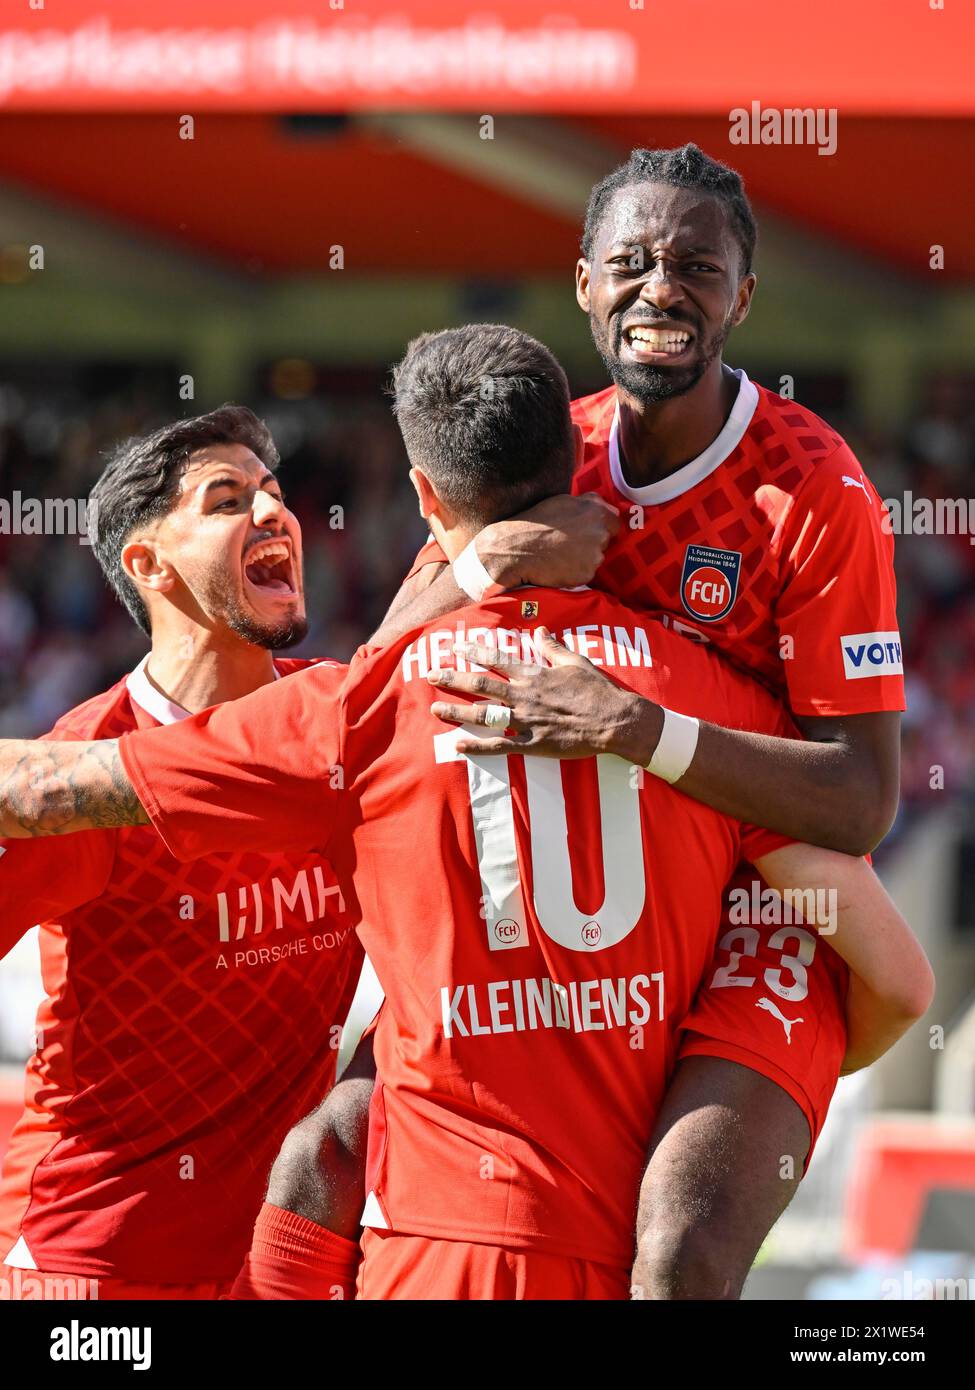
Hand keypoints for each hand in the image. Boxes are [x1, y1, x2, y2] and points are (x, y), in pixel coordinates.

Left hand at [429, 627, 661, 761]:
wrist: (615, 721)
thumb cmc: (598, 690)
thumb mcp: (576, 662)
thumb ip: (553, 647)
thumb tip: (540, 630)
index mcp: (534, 674)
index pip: (496, 658)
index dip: (473, 651)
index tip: (455, 647)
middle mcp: (525, 695)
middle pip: (481, 685)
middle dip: (453, 679)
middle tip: (431, 675)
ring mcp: (527, 720)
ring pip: (484, 715)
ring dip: (457, 712)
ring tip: (435, 709)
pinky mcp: (533, 744)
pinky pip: (500, 745)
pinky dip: (477, 747)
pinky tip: (458, 746)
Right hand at [477, 493, 619, 589]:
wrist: (516, 549)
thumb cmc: (535, 524)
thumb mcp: (562, 502)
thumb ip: (587, 504)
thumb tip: (605, 507)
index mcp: (595, 510)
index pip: (614, 522)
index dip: (601, 527)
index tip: (587, 532)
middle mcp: (600, 531)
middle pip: (605, 540)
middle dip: (592, 543)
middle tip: (568, 544)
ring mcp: (595, 553)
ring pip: (596, 558)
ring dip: (583, 558)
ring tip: (560, 555)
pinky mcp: (587, 573)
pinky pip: (586, 573)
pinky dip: (575, 572)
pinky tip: (559, 566)